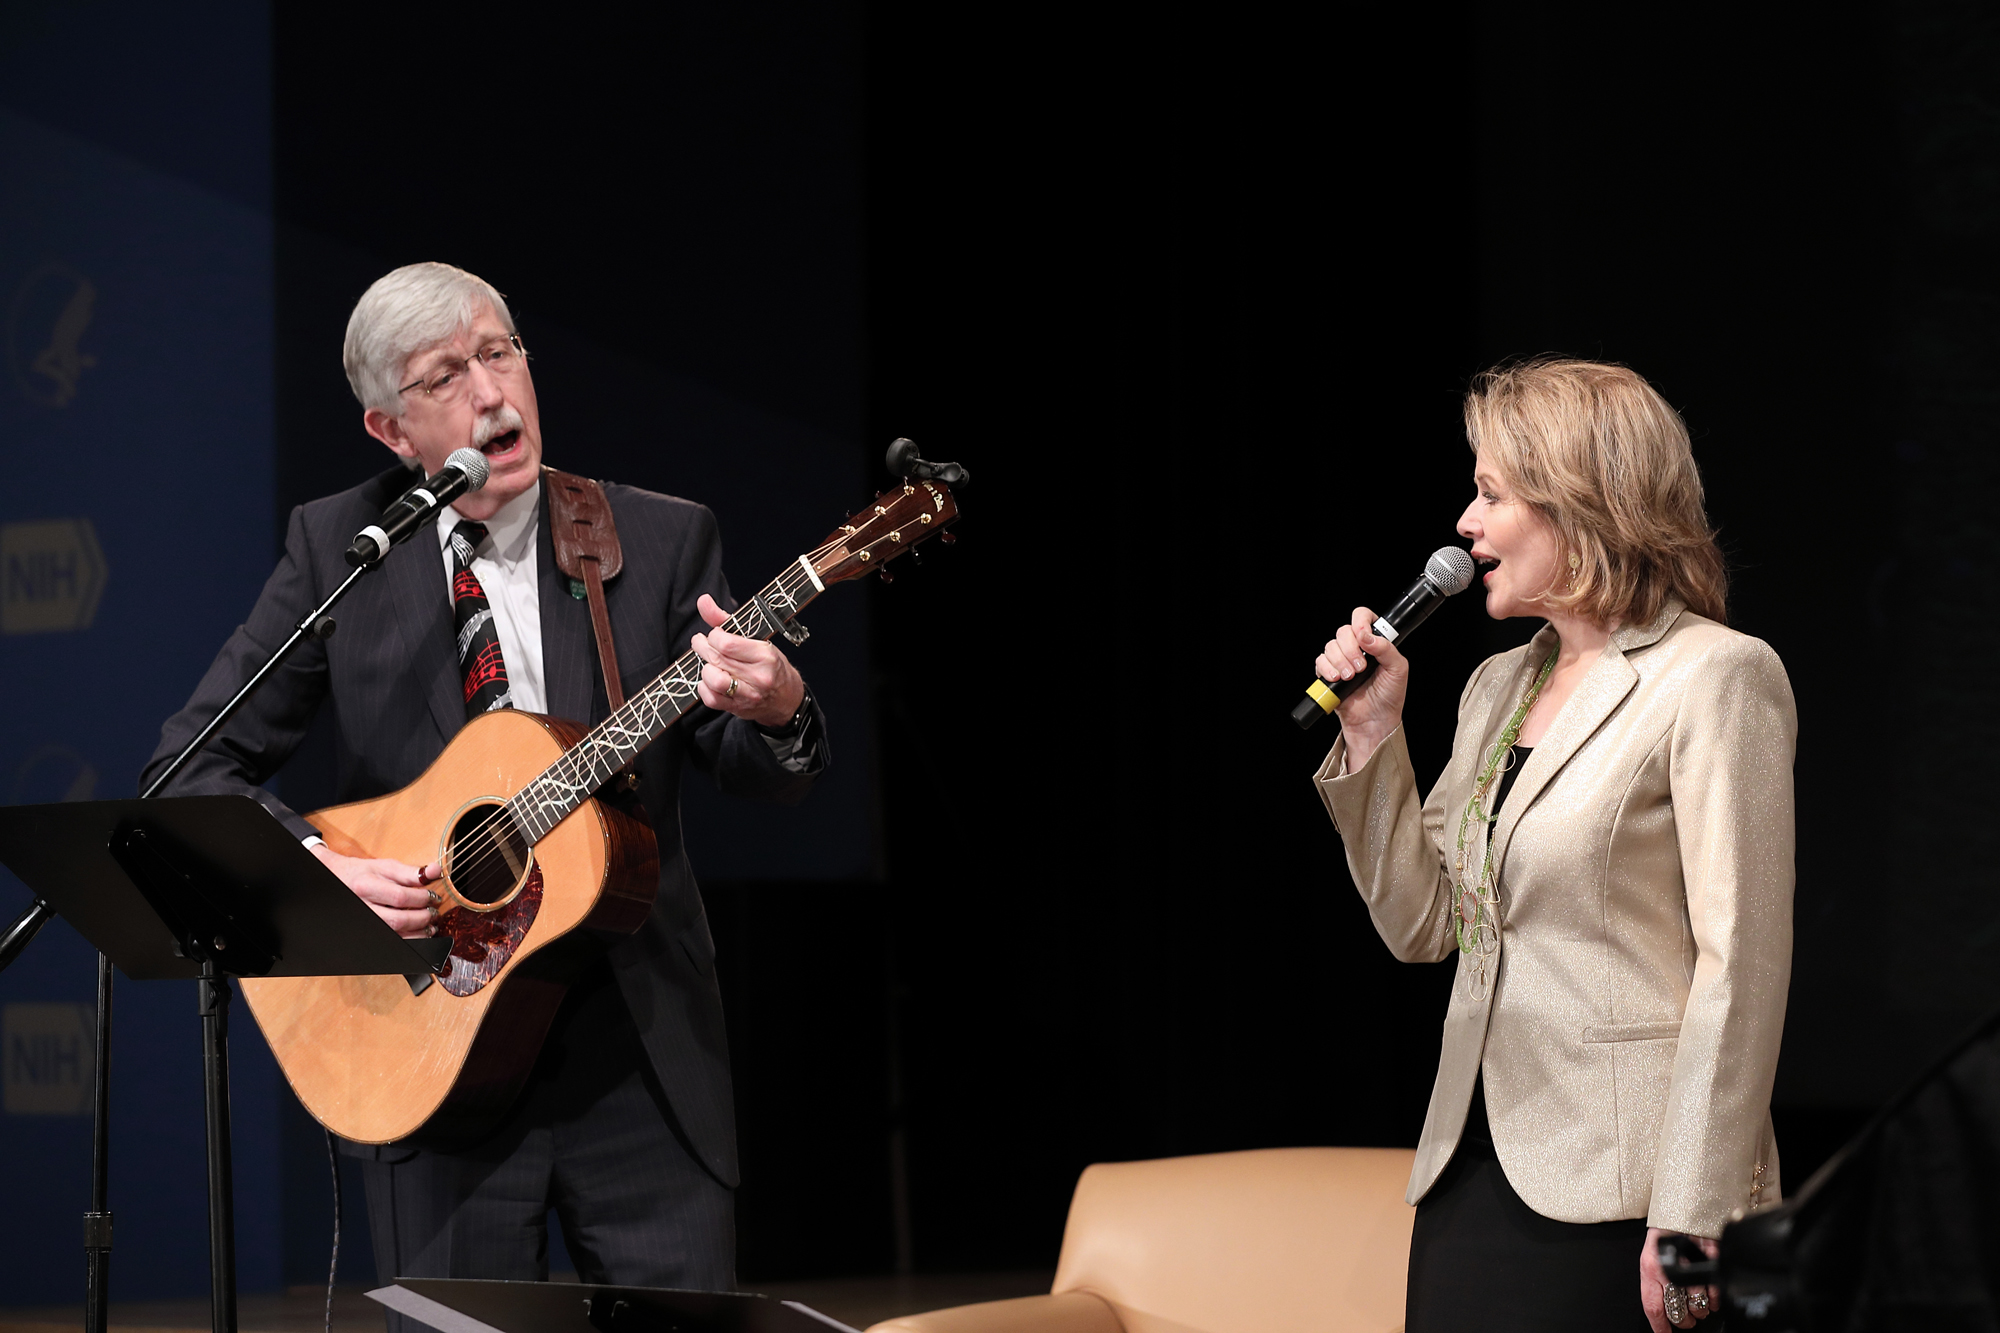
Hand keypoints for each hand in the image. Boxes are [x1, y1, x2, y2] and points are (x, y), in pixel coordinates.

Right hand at [311, 843, 440, 938]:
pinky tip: (419, 934)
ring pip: (395, 936)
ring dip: (419, 933)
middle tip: (433, 911)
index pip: (400, 897)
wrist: (337, 881)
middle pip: (397, 920)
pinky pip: (393, 942)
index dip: (422, 898)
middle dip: (422, 918)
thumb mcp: (384, 866)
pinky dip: (410, 940)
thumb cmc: (362, 873)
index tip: (433, 896)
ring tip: (430, 924)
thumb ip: (411, 871)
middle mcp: (362, 908)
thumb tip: (436, 871)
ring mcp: (364, 922)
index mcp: (365, 887)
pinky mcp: (369, 932)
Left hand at [690, 592, 806, 726]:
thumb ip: (726, 619)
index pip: (726, 644)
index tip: (714, 634)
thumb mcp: (756, 638)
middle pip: (717, 658)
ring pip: (713, 679)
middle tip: (701, 643)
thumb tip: (703, 600)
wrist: (785, 697)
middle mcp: (759, 676)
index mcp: (765, 655)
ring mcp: (748, 695)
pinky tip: (709, 679)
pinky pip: (710, 699)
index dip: (713, 636)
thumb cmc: (770, 664)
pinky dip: (704, 687)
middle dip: (702, 647)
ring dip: (704, 669)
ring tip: (708, 662)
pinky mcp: (737, 708)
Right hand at [1314, 605, 1408, 769]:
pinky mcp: (1329, 673)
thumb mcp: (1398, 669)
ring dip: (1340, 661)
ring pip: (1330, 646)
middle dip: (1350, 649)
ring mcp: (1341, 660)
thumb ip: (1386, 648)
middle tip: (1360, 667)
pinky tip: (1337, 679)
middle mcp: (1357, 648)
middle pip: (1343, 631)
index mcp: (1375, 642)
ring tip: (1350, 677)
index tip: (1362, 635)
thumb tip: (1366, 635)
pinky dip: (1327, 669)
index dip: (1360, 621)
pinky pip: (1320, 661)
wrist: (1374, 721)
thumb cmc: (1389, 696)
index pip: (1363, 617)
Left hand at [1641, 1227, 1717, 1330]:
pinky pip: (1715, 1291)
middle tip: (1687, 1313)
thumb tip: (1660, 1317)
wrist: (1683, 1209)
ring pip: (1698, 1306)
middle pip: (1679, 1313)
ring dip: (1700, 1308)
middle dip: (1685, 1319)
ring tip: (1698, 1297)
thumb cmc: (1668, 1236)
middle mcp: (1667, 1267)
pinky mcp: (1708, 1257)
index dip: (1660, 1327)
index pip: (1653, 1306)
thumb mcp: (1653, 1259)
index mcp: (1649, 1268)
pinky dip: (1715, 1298)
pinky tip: (1711, 1293)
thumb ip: (1655, 1286)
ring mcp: (1689, 1263)